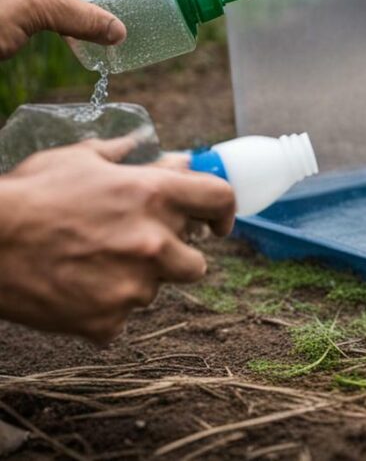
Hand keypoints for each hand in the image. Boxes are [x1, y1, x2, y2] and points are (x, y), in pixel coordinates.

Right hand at [0, 137, 234, 343]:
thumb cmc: (29, 194)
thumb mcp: (80, 160)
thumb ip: (132, 160)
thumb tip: (172, 158)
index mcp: (156, 195)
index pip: (220, 200)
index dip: (223, 213)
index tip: (216, 225)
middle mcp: (155, 242)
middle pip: (196, 263)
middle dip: (172, 257)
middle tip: (132, 249)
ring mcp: (134, 286)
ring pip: (155, 291)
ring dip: (135, 282)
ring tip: (90, 265)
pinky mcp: (108, 320)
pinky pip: (119, 319)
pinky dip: (100, 309)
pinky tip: (71, 289)